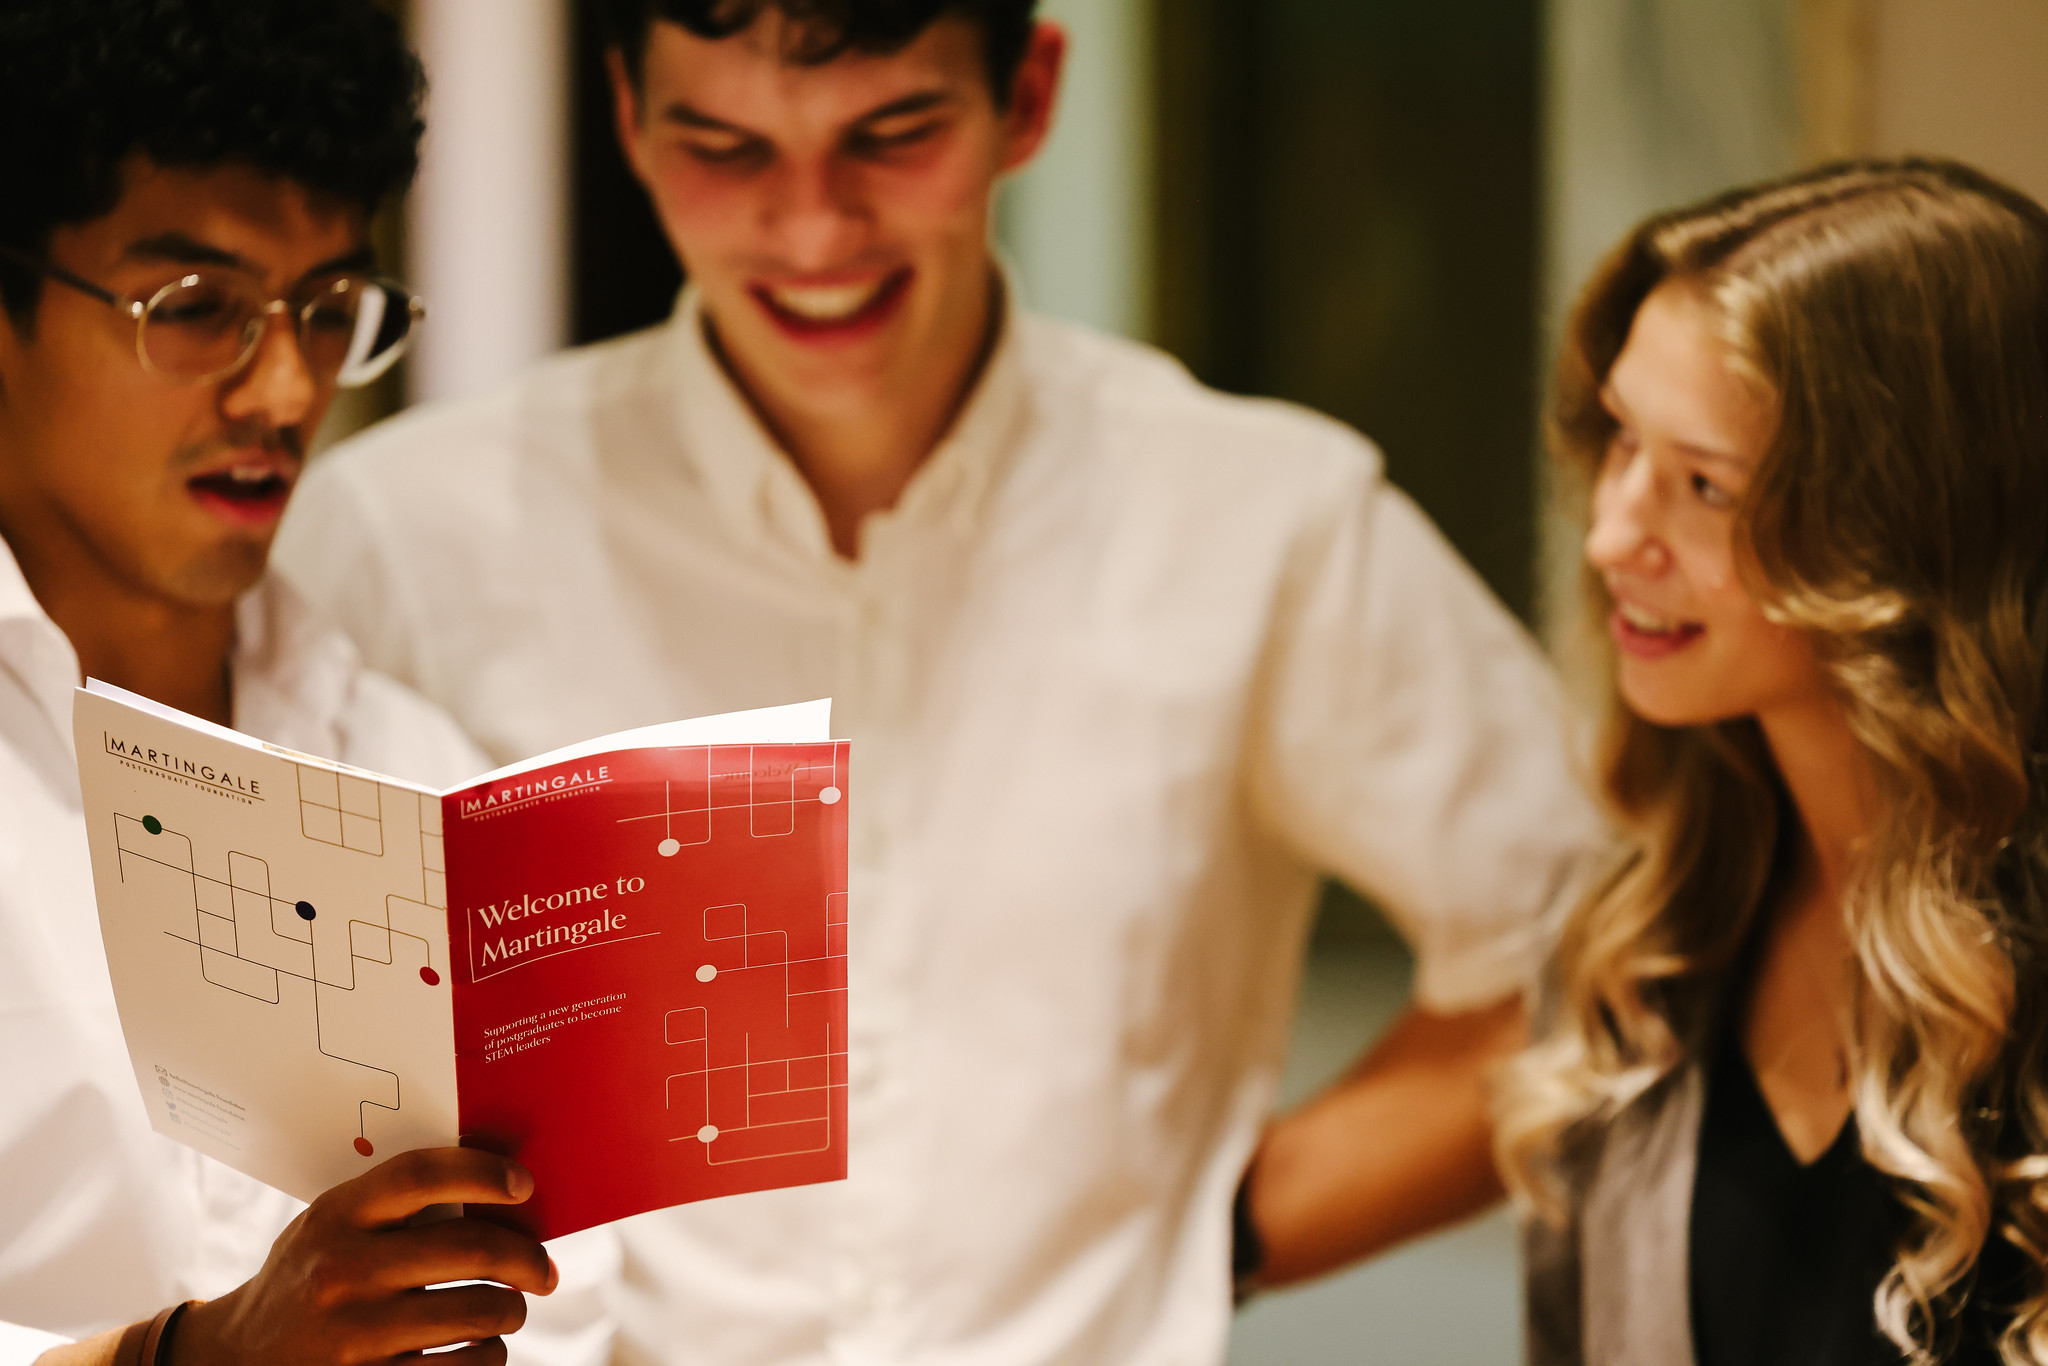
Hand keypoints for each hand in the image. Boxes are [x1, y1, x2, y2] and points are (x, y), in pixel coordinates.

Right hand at [168, 1147, 557, 1365]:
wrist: (237, 1359)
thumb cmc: (308, 1277)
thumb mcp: (329, 1226)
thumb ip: (391, 1205)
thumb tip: (498, 1189)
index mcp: (337, 1216)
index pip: (421, 1175)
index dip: (483, 1173)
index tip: (524, 1183)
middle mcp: (342, 1271)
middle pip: (469, 1247)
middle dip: (526, 1258)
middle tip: (544, 1270)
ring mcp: (353, 1334)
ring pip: (478, 1312)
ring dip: (511, 1311)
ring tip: (508, 1310)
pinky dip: (487, 1357)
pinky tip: (480, 1348)